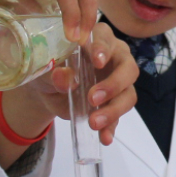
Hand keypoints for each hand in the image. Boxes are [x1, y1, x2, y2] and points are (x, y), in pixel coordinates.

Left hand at [0, 23, 139, 145]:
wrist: (46, 90)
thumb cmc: (50, 68)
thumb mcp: (47, 69)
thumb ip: (55, 71)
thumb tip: (62, 76)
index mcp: (97, 39)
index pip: (106, 39)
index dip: (104, 49)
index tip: (97, 61)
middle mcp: (114, 58)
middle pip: (128, 68)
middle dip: (113, 84)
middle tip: (93, 98)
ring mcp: (118, 82)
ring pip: (128, 94)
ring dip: (113, 110)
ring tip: (94, 122)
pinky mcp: (114, 103)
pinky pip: (119, 116)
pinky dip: (111, 127)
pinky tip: (104, 137)